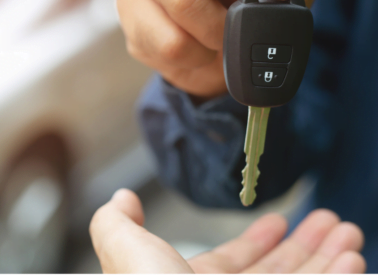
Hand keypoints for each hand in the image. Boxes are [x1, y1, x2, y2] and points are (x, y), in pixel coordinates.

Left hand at [90, 189, 365, 272]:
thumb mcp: (127, 253)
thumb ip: (117, 225)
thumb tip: (123, 197)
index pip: (231, 263)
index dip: (256, 241)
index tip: (278, 221)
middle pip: (275, 274)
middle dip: (304, 246)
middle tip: (330, 221)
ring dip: (328, 258)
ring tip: (348, 232)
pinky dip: (339, 277)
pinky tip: (352, 261)